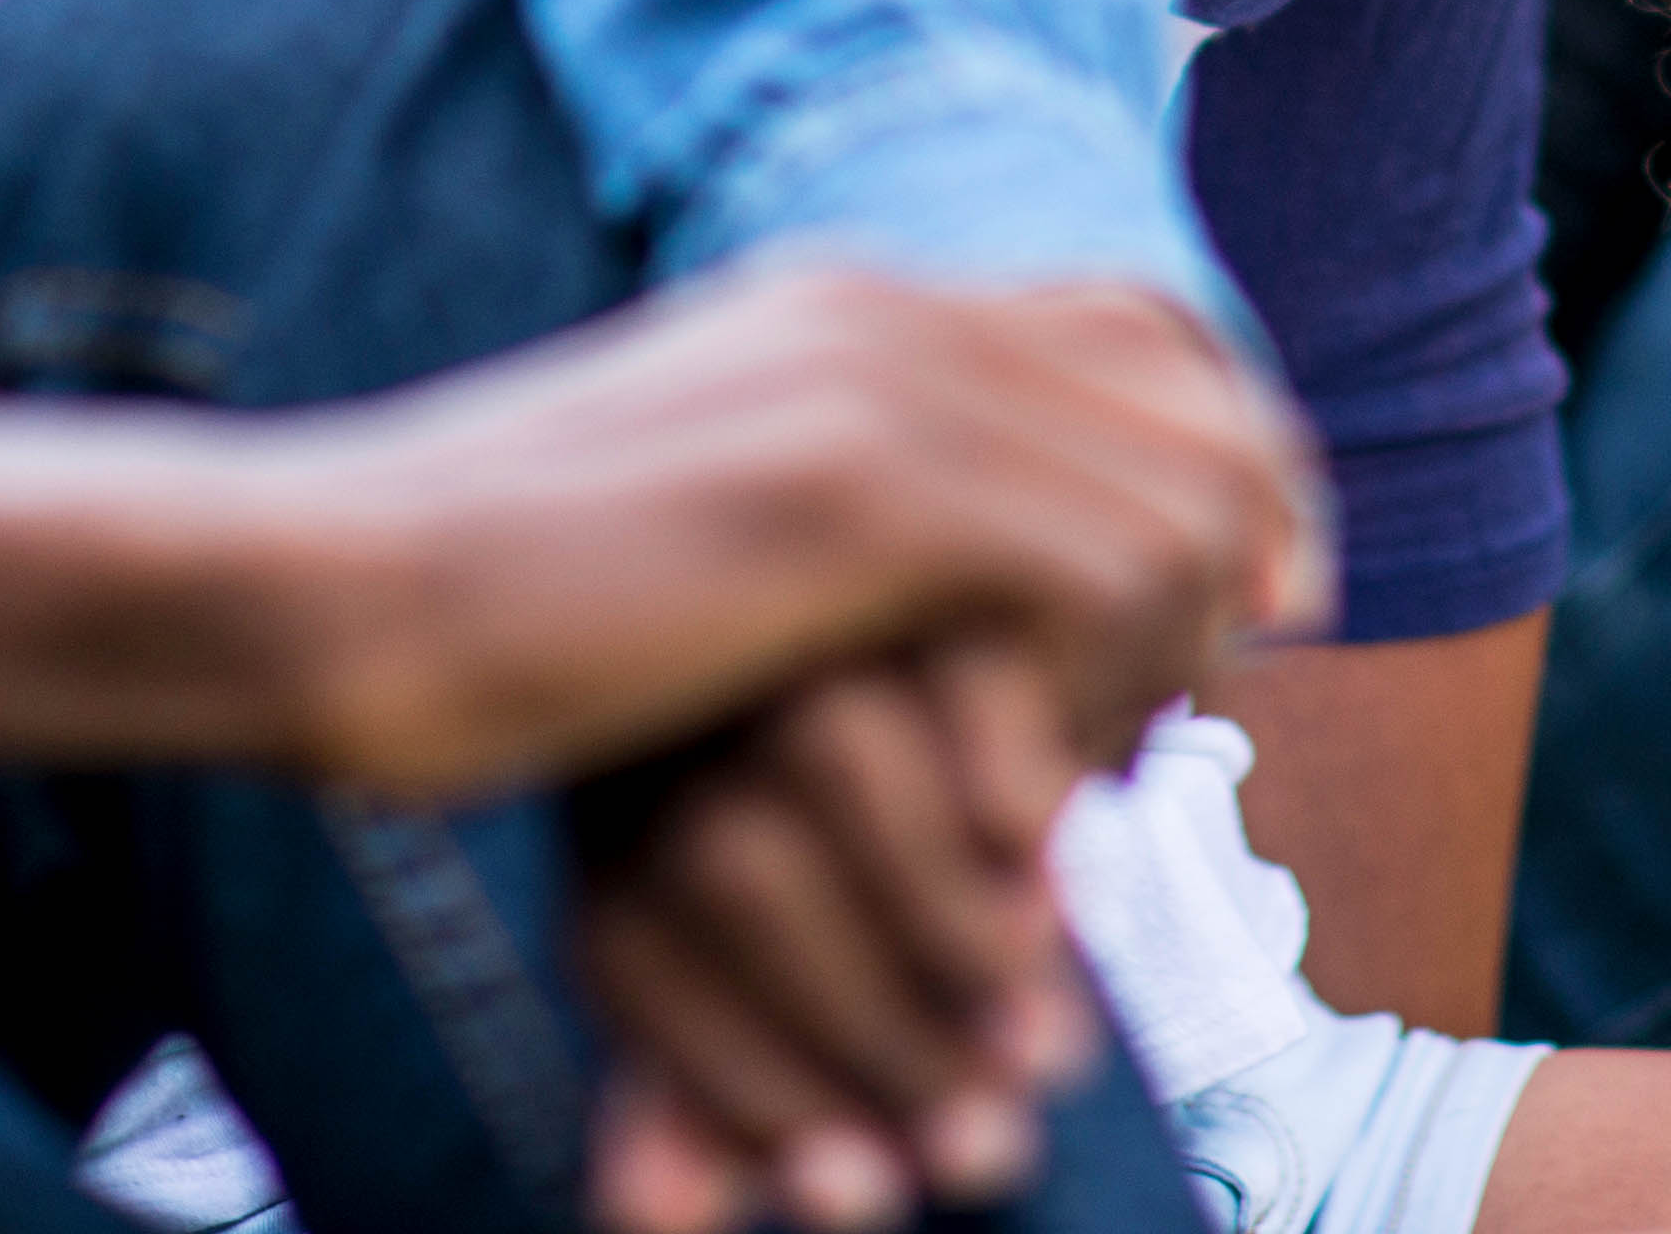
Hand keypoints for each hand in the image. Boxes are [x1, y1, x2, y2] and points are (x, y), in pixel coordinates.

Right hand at [0, 260, 1315, 798]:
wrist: (333, 590)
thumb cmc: (485, 607)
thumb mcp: (701, 525)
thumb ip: (841, 514)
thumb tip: (978, 590)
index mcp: (848, 303)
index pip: (1137, 332)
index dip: (1220, 469)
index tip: (1224, 622)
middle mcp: (888, 306)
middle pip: (1198, 397)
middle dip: (1235, 561)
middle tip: (1188, 717)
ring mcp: (881, 379)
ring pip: (1184, 489)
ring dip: (1172, 648)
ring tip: (1098, 770)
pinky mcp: (863, 485)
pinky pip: (1104, 574)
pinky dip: (1098, 695)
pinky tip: (1024, 788)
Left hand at [579, 637, 1092, 1233]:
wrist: (929, 584)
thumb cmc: (826, 823)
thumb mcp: (729, 936)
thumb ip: (694, 1079)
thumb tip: (654, 1218)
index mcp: (603, 777)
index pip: (629, 945)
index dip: (741, 1089)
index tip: (858, 1201)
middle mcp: (676, 669)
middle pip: (731, 863)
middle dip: (872, 1039)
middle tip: (987, 1153)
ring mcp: (796, 580)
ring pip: (839, 753)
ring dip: (955, 934)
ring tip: (1045, 1052)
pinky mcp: (929, 508)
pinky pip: (970, 657)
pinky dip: (1024, 784)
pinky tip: (1067, 879)